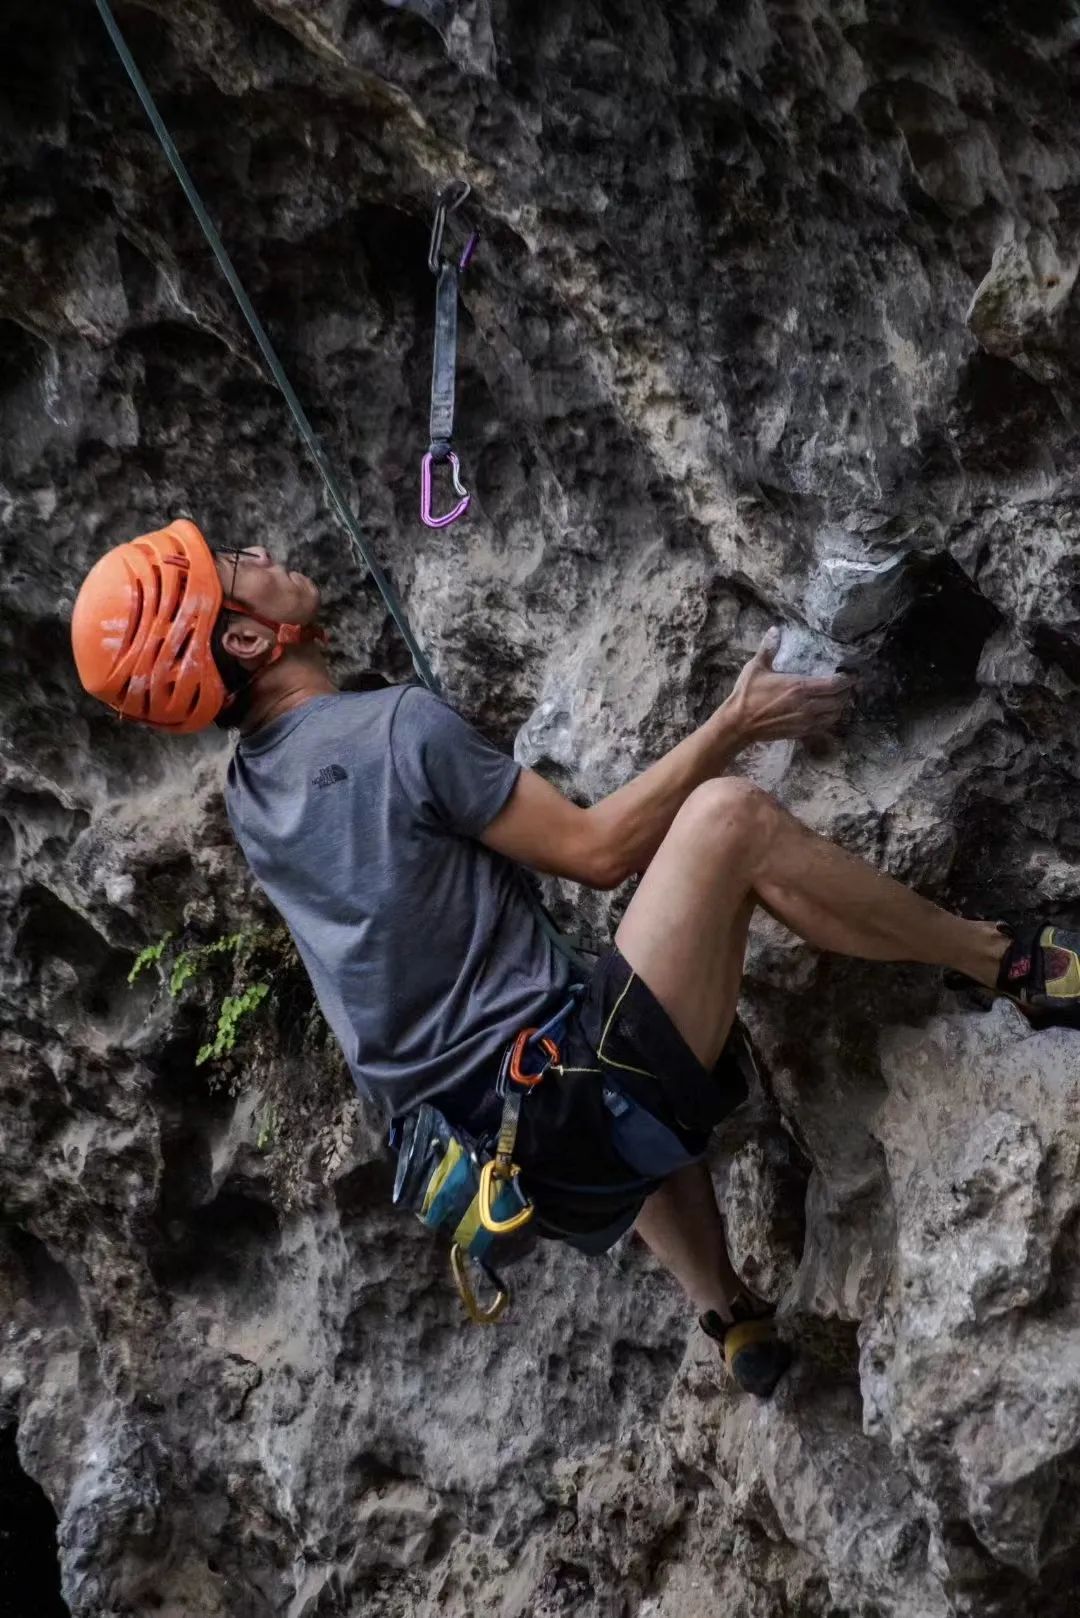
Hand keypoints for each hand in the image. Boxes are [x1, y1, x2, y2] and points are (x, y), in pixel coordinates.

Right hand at [723, 628, 852, 742]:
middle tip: (845, 686)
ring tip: (838, 699)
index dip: (847, 679)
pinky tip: (826, 713)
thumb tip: (775, 629)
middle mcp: (807, 706)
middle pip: (839, 701)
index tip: (851, 674)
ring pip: (834, 715)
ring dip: (839, 707)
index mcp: (799, 687)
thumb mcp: (756, 668)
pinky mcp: (800, 732)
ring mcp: (805, 721)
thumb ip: (768, 649)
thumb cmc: (747, 694)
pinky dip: (829, 719)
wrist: (738, 724)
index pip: (834, 684)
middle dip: (846, 693)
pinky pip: (824, 726)